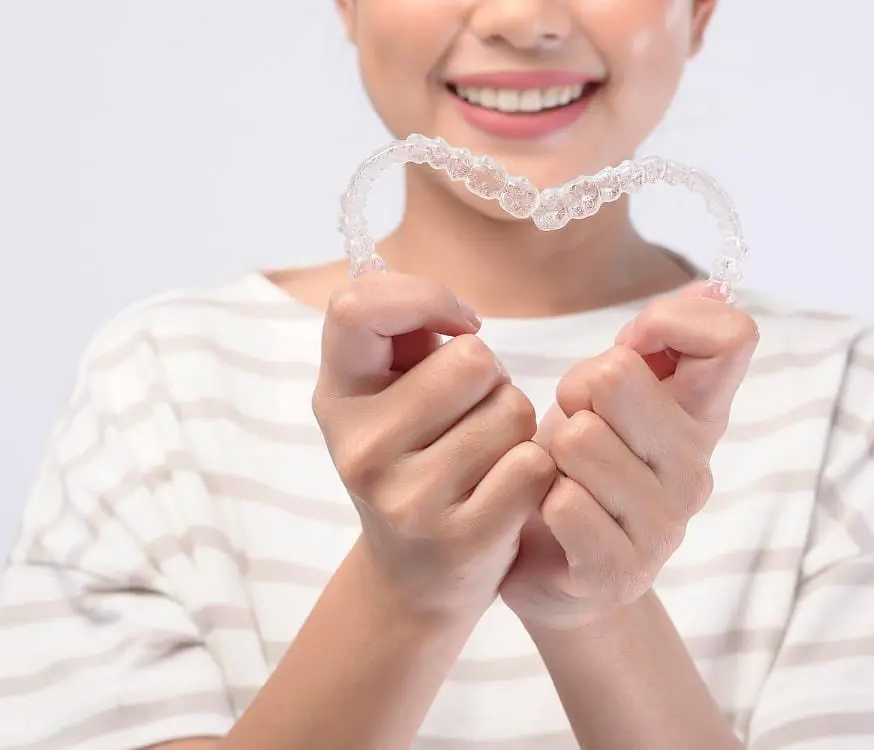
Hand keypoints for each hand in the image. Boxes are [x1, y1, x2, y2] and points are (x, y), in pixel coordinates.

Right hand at [313, 272, 558, 622]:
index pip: (355, 308)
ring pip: (512, 409)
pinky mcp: (461, 538)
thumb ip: (404, 333)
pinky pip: (533, 462)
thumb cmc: (411, 457)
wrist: (414, 577)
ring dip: (515, 423)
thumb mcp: (384, 394)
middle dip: (491, 377)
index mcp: (338, 397)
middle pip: (472, 359)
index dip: (421, 297)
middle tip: (470, 414)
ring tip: (486, 453)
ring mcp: (407, 498)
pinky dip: (535, 468)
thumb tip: (455, 314)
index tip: (452, 323)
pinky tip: (506, 489)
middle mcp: (361, 447)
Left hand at [499, 283, 759, 628]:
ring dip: (550, 451)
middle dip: (574, 392)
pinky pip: (564, 503)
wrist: (549, 565)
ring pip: (579, 438)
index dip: (666, 323)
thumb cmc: (578, 464)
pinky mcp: (620, 572)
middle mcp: (695, 470)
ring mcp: (664, 527)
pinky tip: (548, 513)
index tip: (628, 349)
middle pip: (617, 376)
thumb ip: (656, 342)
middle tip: (573, 425)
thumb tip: (714, 287)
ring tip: (560, 473)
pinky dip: (538, 499)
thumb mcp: (610, 392)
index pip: (731, 339)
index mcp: (702, 417)